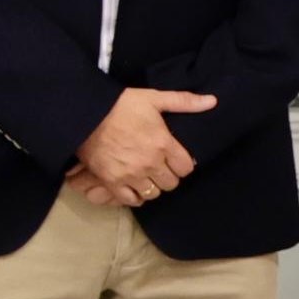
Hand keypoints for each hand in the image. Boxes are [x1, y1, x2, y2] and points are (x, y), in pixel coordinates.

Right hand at [75, 88, 217, 208]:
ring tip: (146, 177)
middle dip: (168, 176)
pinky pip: (131, 200)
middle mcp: (150, 163)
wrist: (85, 115)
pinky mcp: (112, 181)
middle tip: (160, 167)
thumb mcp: (153, 98)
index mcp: (163, 144)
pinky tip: (134, 188)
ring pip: (154, 193)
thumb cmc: (120, 105)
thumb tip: (212, 101)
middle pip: (171, 183)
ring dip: (152, 186)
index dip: (183, 164)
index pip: (186, 168)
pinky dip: (135, 197)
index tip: (174, 159)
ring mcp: (131, 174)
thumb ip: (184, 101)